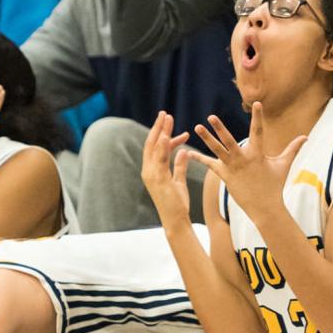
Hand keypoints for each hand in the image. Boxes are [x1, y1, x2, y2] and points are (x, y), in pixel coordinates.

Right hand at [141, 112, 193, 229]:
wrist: (175, 219)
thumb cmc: (177, 203)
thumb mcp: (179, 180)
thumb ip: (179, 166)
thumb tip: (183, 151)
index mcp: (153, 170)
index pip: (155, 147)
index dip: (160, 133)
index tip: (168, 122)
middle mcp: (149, 171)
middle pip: (151, 144)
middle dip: (157, 127)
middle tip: (164, 113)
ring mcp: (152, 175)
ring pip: (154, 148)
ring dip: (160, 131)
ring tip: (167, 117)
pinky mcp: (158, 180)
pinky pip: (159, 160)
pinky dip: (161, 147)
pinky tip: (166, 136)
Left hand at [192, 104, 304, 220]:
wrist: (265, 207)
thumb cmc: (275, 185)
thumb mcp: (283, 165)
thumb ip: (292, 149)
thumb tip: (305, 137)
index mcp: (258, 154)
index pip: (258, 132)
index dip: (258, 117)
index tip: (257, 104)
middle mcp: (243, 159)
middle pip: (229, 141)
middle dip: (220, 128)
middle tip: (211, 117)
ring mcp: (233, 168)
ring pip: (217, 151)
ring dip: (207, 139)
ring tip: (197, 127)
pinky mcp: (225, 176)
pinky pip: (211, 165)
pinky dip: (200, 159)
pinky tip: (189, 152)